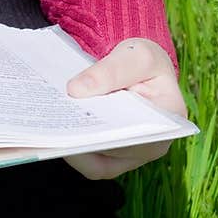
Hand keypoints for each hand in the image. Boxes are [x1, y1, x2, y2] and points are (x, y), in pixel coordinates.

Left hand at [65, 37, 186, 179]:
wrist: (136, 66)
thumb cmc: (142, 61)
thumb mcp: (136, 56)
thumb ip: (110, 71)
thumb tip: (76, 90)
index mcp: (169, 122)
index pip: (136, 138)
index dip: (106, 136)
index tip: (76, 124)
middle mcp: (153, 146)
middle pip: (112, 152)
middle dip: (82, 139)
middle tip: (52, 127)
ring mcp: (131, 154)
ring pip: (97, 161)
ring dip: (71, 146)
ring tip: (48, 129)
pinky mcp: (112, 155)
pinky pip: (88, 160)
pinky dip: (70, 147)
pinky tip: (53, 130)